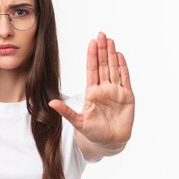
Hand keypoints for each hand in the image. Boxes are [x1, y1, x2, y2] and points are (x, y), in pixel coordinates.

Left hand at [49, 32, 134, 149]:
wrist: (109, 143)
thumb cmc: (93, 133)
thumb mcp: (78, 122)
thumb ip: (66, 112)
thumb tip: (51, 103)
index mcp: (92, 93)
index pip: (92, 70)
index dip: (92, 56)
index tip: (91, 42)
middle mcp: (104, 89)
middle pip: (104, 65)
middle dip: (102, 50)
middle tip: (101, 34)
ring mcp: (116, 92)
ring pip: (114, 69)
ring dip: (113, 55)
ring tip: (111, 41)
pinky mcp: (127, 97)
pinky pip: (125, 79)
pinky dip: (124, 68)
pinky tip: (121, 56)